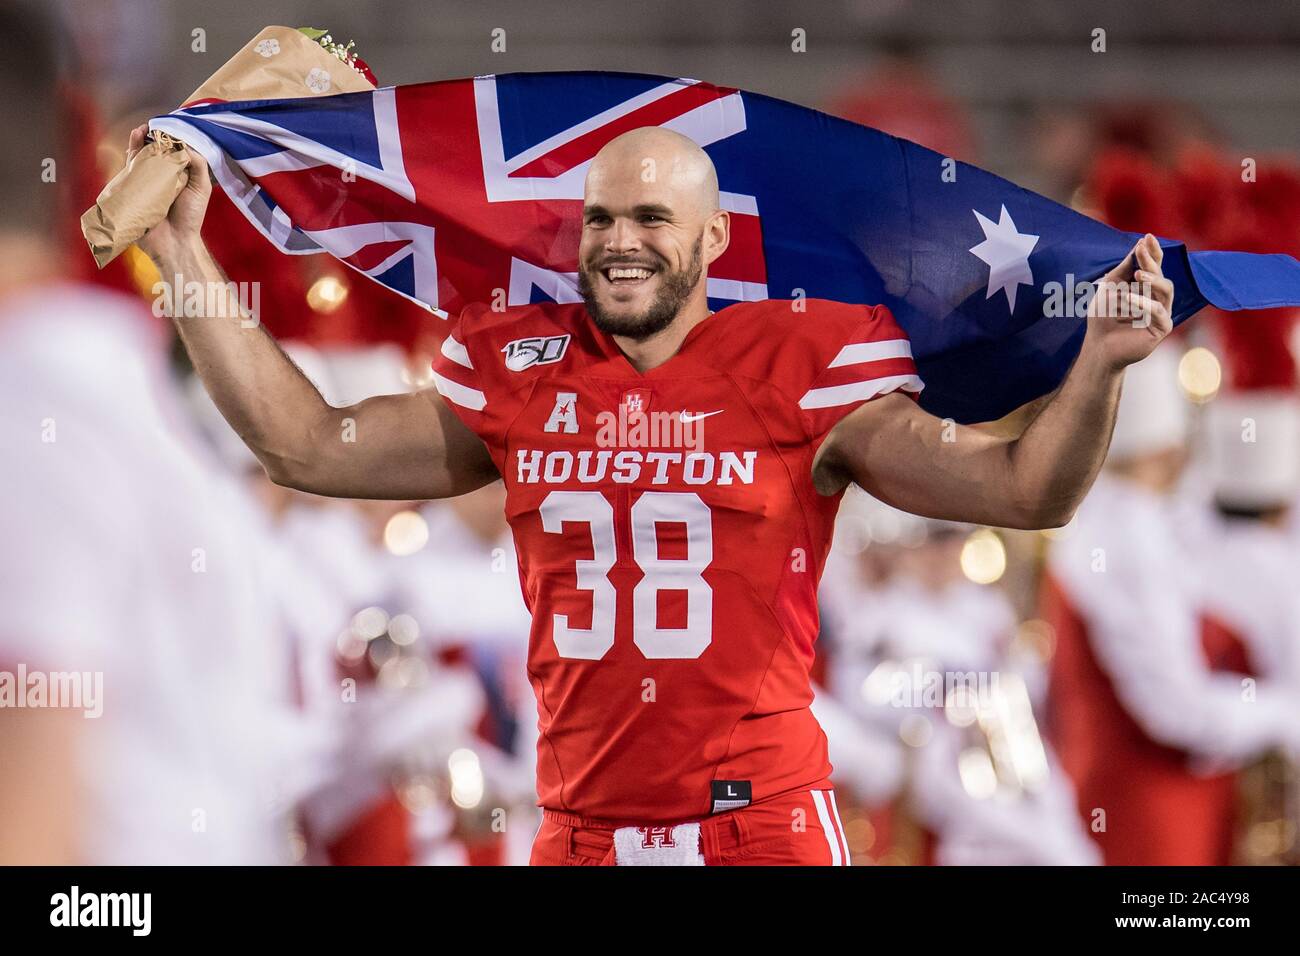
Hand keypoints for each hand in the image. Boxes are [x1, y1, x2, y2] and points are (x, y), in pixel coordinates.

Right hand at [127, 124, 211, 261]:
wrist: (175, 242)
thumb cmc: (190, 216)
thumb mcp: (200, 186)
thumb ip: (197, 164)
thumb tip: (183, 143)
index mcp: (175, 175)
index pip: (169, 152)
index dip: (166, 139)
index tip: (165, 128)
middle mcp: (159, 178)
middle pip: (151, 152)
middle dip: (148, 138)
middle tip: (149, 127)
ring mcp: (143, 184)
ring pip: (137, 159)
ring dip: (137, 144)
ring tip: (140, 131)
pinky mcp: (131, 192)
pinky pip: (127, 173)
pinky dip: (128, 160)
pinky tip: (131, 149)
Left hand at [1083, 233, 1174, 369]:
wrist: (1099, 344)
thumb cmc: (1103, 316)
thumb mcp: (1110, 287)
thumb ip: (1124, 268)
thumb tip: (1138, 245)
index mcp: (1146, 286)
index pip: (1154, 265)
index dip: (1153, 251)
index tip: (1147, 237)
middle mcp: (1158, 297)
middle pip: (1161, 274)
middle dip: (1151, 260)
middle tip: (1141, 249)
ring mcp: (1162, 312)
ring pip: (1166, 290)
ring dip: (1153, 279)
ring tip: (1138, 274)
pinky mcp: (1162, 328)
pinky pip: (1159, 311)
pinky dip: (1144, 303)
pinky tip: (1129, 297)